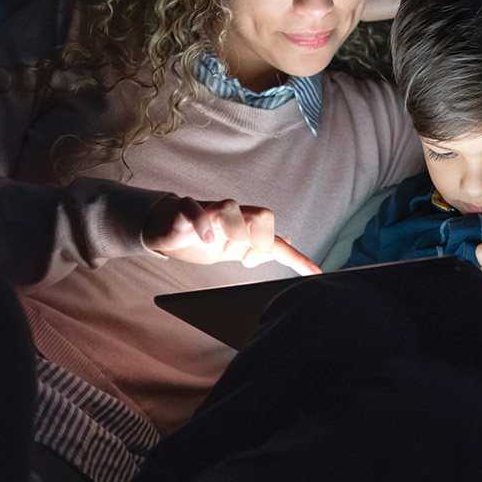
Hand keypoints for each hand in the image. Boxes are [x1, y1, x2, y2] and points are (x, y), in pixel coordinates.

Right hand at [142, 196, 321, 275]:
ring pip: (231, 206)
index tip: (315, 275)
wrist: (166, 229)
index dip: (296, 258)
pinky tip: (208, 240)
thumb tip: (288, 242)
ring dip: (235, 230)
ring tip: (226, 247)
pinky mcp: (185, 211)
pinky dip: (204, 223)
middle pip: (261, 214)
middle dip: (262, 239)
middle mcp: (231, 215)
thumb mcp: (234, 248)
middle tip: (247, 258)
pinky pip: (195, 209)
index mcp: (245, 226)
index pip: (276, 241)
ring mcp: (209, 211)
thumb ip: (259, 247)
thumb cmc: (203, 236)